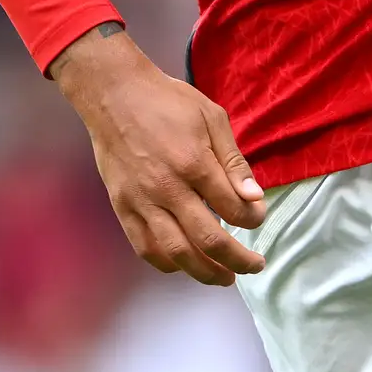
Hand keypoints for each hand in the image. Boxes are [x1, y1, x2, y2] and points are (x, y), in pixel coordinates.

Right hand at [50, 26, 268, 283]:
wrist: (113, 94)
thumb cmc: (166, 101)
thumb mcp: (211, 117)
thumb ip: (234, 161)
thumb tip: (254, 198)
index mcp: (194, 163)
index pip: (233, 208)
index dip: (253, 220)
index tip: (258, 218)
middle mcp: (167, 188)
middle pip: (208, 240)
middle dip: (238, 259)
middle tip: (253, 266)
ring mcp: (141, 201)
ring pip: (177, 252)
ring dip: (205, 272)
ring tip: (223, 277)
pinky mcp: (122, 206)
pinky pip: (145, 246)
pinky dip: (167, 263)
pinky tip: (183, 264)